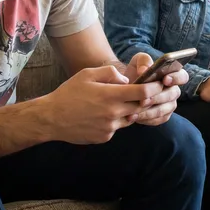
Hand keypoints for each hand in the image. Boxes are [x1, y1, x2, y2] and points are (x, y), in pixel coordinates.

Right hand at [41, 65, 168, 143]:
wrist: (51, 118)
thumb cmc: (69, 93)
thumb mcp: (87, 74)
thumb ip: (110, 73)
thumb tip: (126, 80)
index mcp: (110, 95)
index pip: (143, 92)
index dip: (154, 87)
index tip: (158, 84)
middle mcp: (113, 113)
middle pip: (141, 107)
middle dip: (145, 100)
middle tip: (144, 93)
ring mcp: (110, 127)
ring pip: (130, 118)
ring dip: (129, 111)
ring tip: (116, 103)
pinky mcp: (105, 137)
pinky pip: (117, 127)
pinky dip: (115, 121)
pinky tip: (101, 115)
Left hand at [124, 52, 187, 126]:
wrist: (126, 86)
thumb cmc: (136, 71)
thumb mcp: (138, 61)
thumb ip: (143, 61)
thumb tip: (145, 70)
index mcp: (172, 74)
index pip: (182, 76)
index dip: (176, 78)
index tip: (165, 79)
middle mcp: (174, 90)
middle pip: (173, 95)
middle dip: (158, 97)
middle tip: (143, 100)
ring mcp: (169, 104)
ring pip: (164, 109)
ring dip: (150, 111)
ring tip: (134, 111)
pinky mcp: (163, 116)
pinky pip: (158, 119)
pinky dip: (146, 119)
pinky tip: (134, 117)